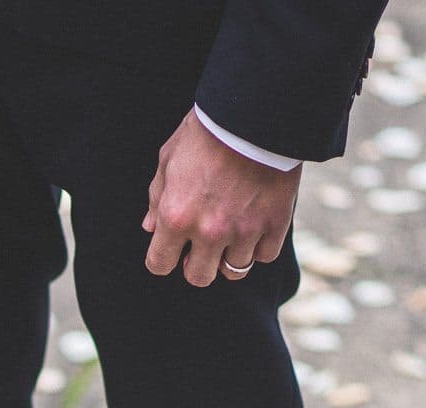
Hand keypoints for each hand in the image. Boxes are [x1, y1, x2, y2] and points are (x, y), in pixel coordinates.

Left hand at [142, 110, 300, 286]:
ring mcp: (244, 231)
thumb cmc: (206, 132)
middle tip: (202, 245)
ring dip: (229, 256)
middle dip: (196, 265)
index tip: (172, 250)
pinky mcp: (275, 224)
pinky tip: (255, 227)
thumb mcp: (169, 159)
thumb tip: (150, 228)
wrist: (255, 111)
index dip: (163, 259)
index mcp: (176, 216)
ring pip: (234, 271)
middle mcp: (209, 231)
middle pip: (198, 277)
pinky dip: (259, 246)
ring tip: (231, 234)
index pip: (159, 265)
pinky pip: (265, 256)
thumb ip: (157, 198)